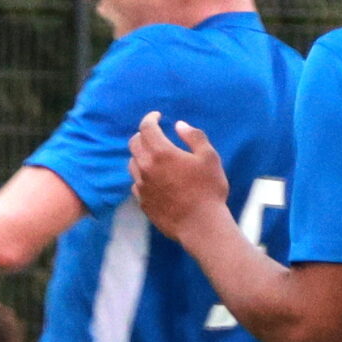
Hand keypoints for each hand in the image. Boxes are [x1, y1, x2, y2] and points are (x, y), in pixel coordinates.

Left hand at [128, 112, 230, 239]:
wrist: (200, 225)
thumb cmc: (208, 189)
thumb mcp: (209, 157)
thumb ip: (194, 136)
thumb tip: (179, 125)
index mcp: (161, 153)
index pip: (146, 128)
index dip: (150, 118)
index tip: (157, 116)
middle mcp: (146, 168)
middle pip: (134, 144)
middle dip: (143, 134)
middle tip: (154, 134)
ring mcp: (141, 186)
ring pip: (133, 163)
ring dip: (141, 155)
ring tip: (154, 156)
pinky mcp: (142, 202)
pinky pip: (136, 183)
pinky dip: (142, 175)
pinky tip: (153, 178)